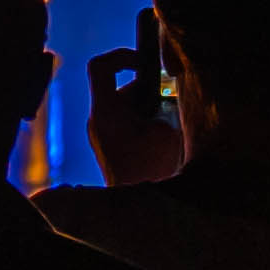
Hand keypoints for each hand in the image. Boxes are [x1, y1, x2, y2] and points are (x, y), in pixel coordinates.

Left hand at [86, 10, 185, 185]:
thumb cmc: (151, 170)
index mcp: (106, 113)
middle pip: (122, 90)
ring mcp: (100, 135)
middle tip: (171, 107)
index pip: (101, 68)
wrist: (137, 213)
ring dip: (150, 113)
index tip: (145, 64)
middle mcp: (97, 121)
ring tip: (169, 131)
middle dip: (149, 94)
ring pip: (127, 109)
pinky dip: (144, 126)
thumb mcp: (168, 130)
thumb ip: (166, 104)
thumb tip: (168, 93)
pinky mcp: (108, 148)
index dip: (122, 56)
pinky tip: (162, 143)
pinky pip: (126, 125)